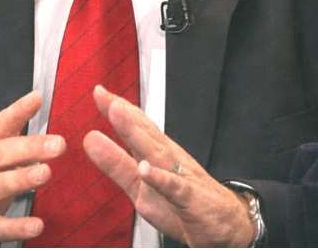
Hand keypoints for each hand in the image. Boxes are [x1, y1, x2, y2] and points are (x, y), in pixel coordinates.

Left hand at [84, 85, 254, 246]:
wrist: (226, 225)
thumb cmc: (186, 205)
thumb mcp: (141, 186)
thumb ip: (116, 164)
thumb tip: (91, 140)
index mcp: (159, 156)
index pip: (138, 128)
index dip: (119, 110)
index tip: (100, 92)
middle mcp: (170, 161)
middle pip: (147, 135)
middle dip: (126, 116)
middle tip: (106, 97)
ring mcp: (182, 178)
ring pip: (158, 154)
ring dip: (138, 136)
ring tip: (118, 117)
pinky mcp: (190, 200)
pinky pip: (174, 188)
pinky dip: (160, 179)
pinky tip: (146, 170)